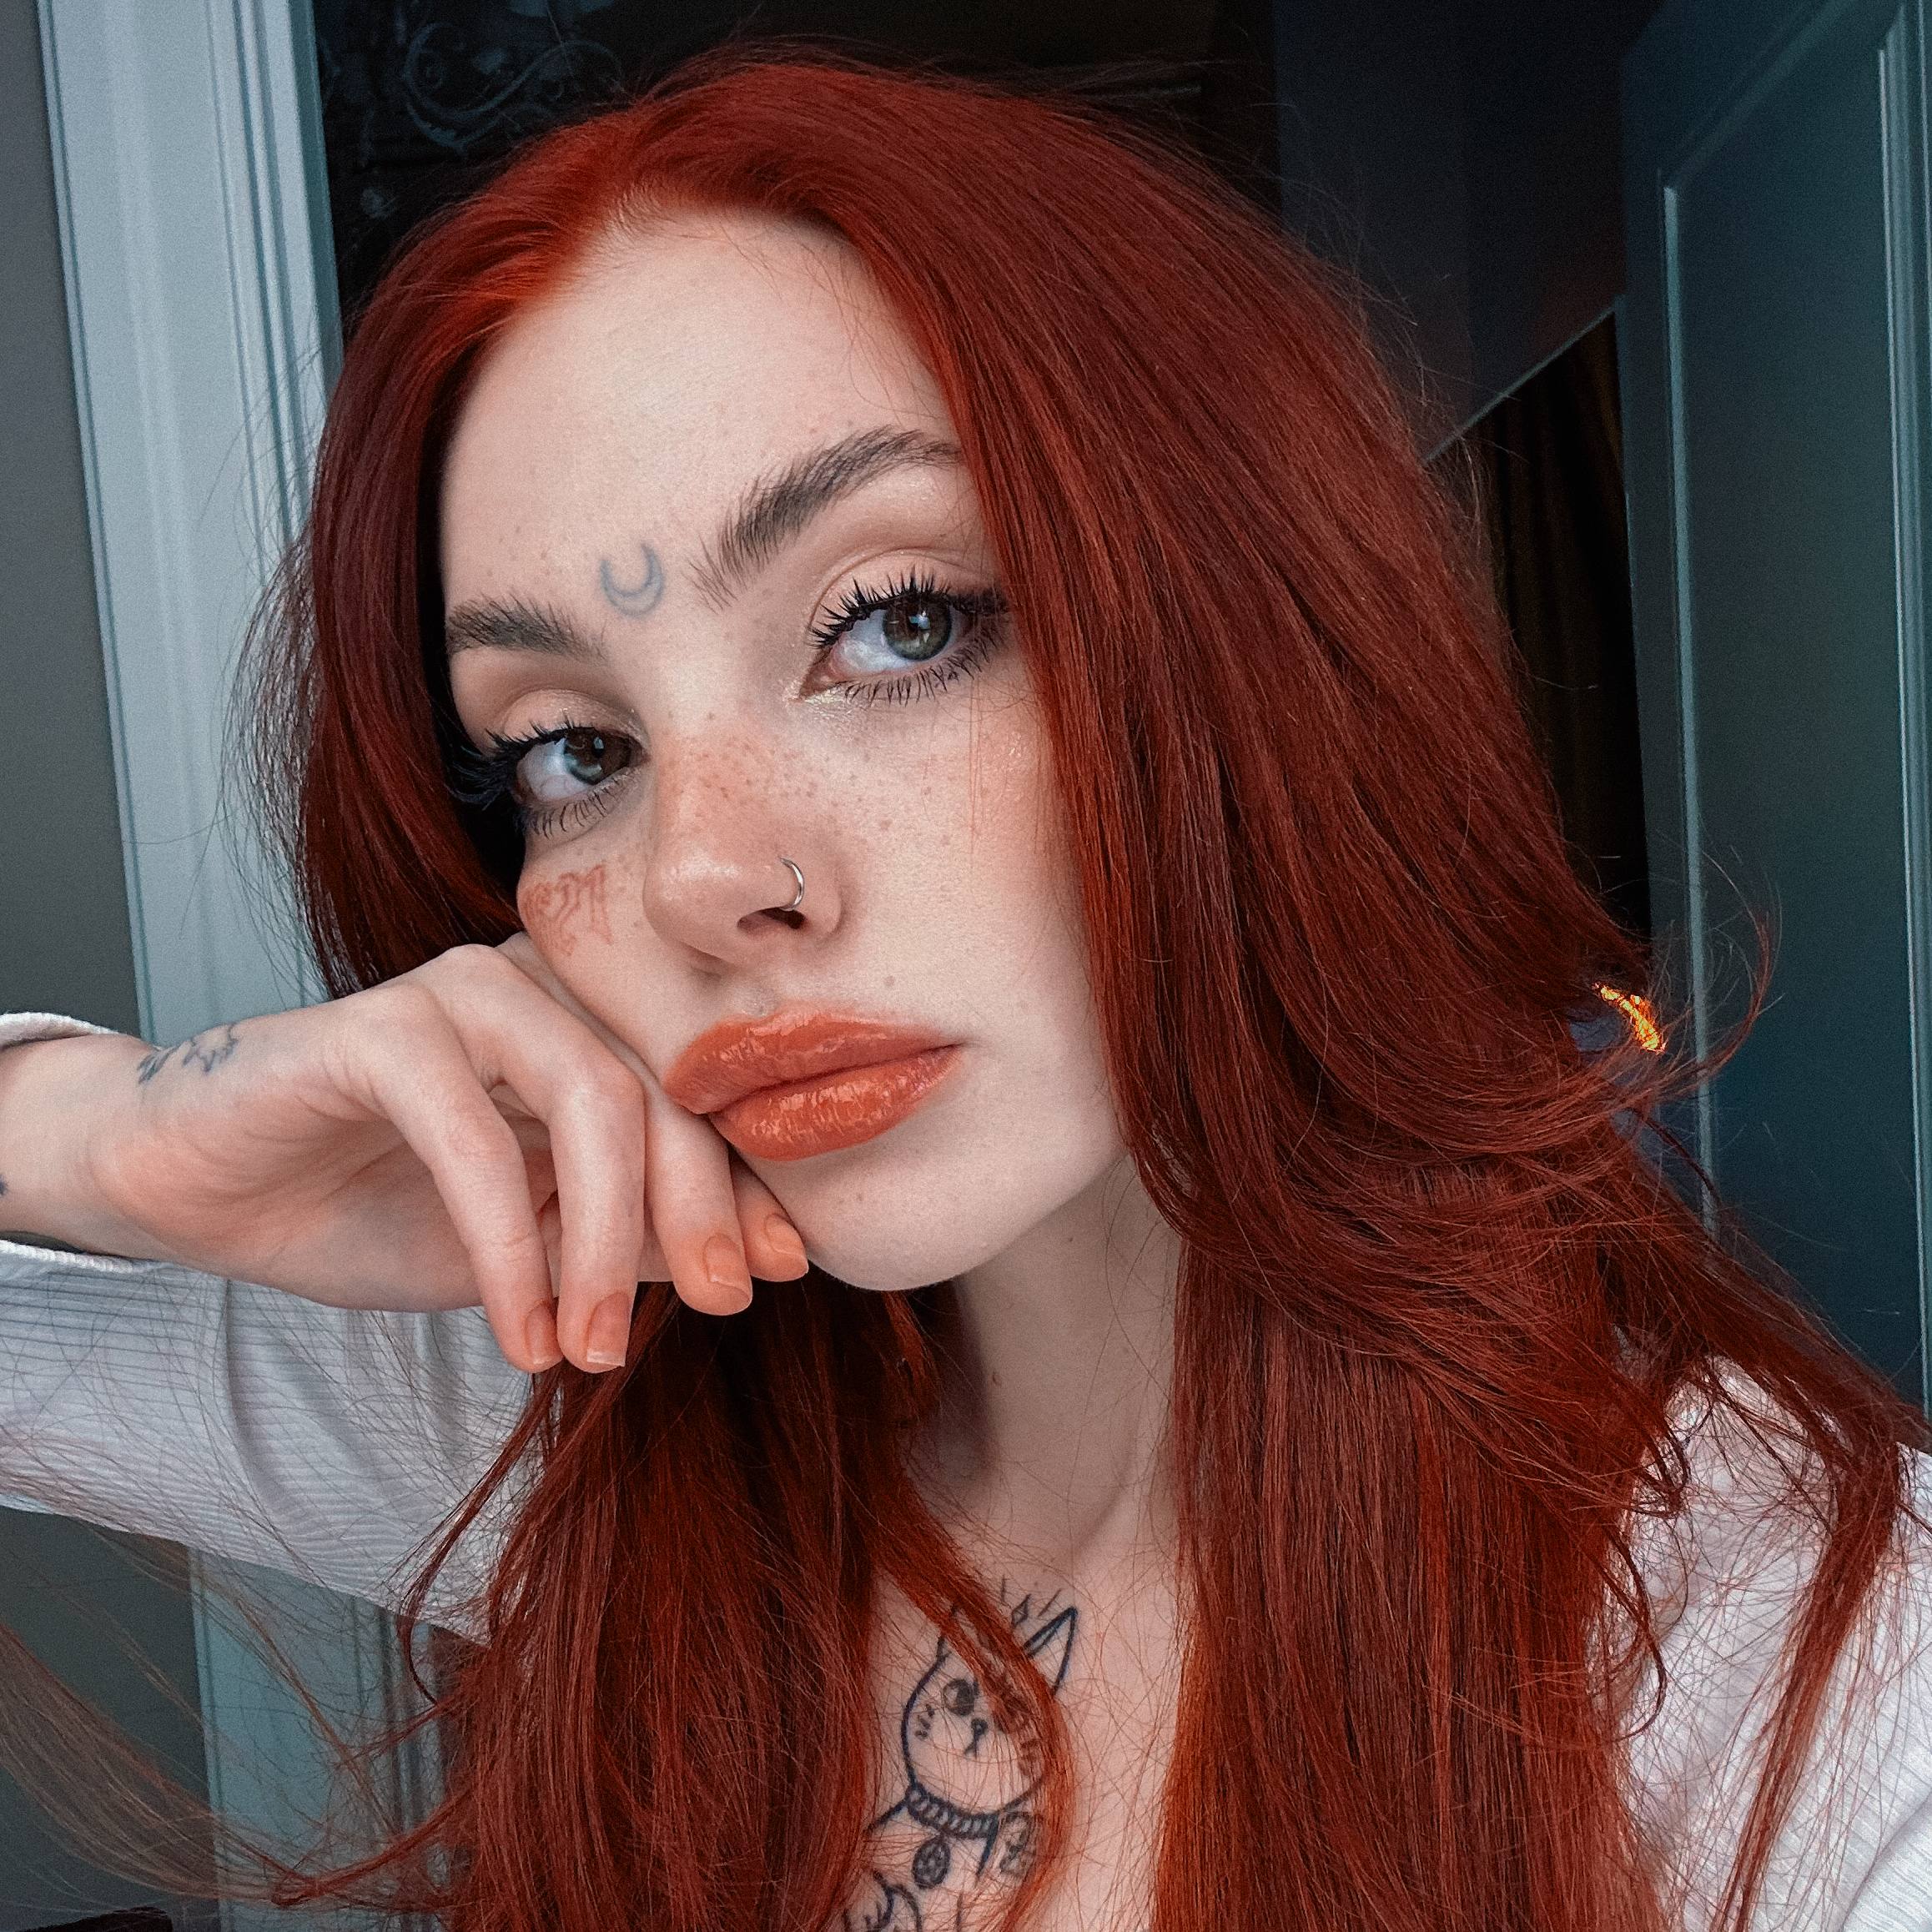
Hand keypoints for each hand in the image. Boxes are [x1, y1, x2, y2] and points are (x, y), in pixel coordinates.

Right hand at [0, 935, 806, 1373]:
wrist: (208, 1188)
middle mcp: (540, 986)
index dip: (751, 1180)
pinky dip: (509, 1243)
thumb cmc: (375, 1204)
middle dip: (700, 1211)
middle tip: (721, 1308)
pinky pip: (477, 1136)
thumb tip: (771, 1255)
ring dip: (604, 1240)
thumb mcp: (541, 1244)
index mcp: (586, 1022)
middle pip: (667, 1089)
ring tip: (591, 1347)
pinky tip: (517, 1324)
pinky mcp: (378, 1027)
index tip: (784, 1271)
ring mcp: (461, 992)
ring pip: (594, 1097)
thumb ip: (640, 1236)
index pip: (701, 1093)